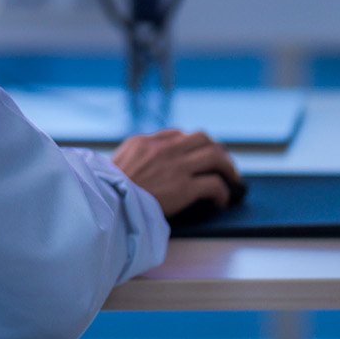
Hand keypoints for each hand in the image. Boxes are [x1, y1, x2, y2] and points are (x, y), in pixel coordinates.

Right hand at [110, 129, 240, 217]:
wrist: (107, 203)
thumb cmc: (107, 189)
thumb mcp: (117, 161)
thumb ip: (135, 156)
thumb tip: (148, 161)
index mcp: (145, 142)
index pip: (178, 135)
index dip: (192, 145)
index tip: (197, 156)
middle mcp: (164, 149)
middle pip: (202, 138)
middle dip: (216, 150)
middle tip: (222, 164)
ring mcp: (176, 167)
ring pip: (215, 156)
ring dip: (228, 168)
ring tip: (232, 180)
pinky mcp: (184, 187)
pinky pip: (215, 184)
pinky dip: (224, 193)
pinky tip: (222, 201)